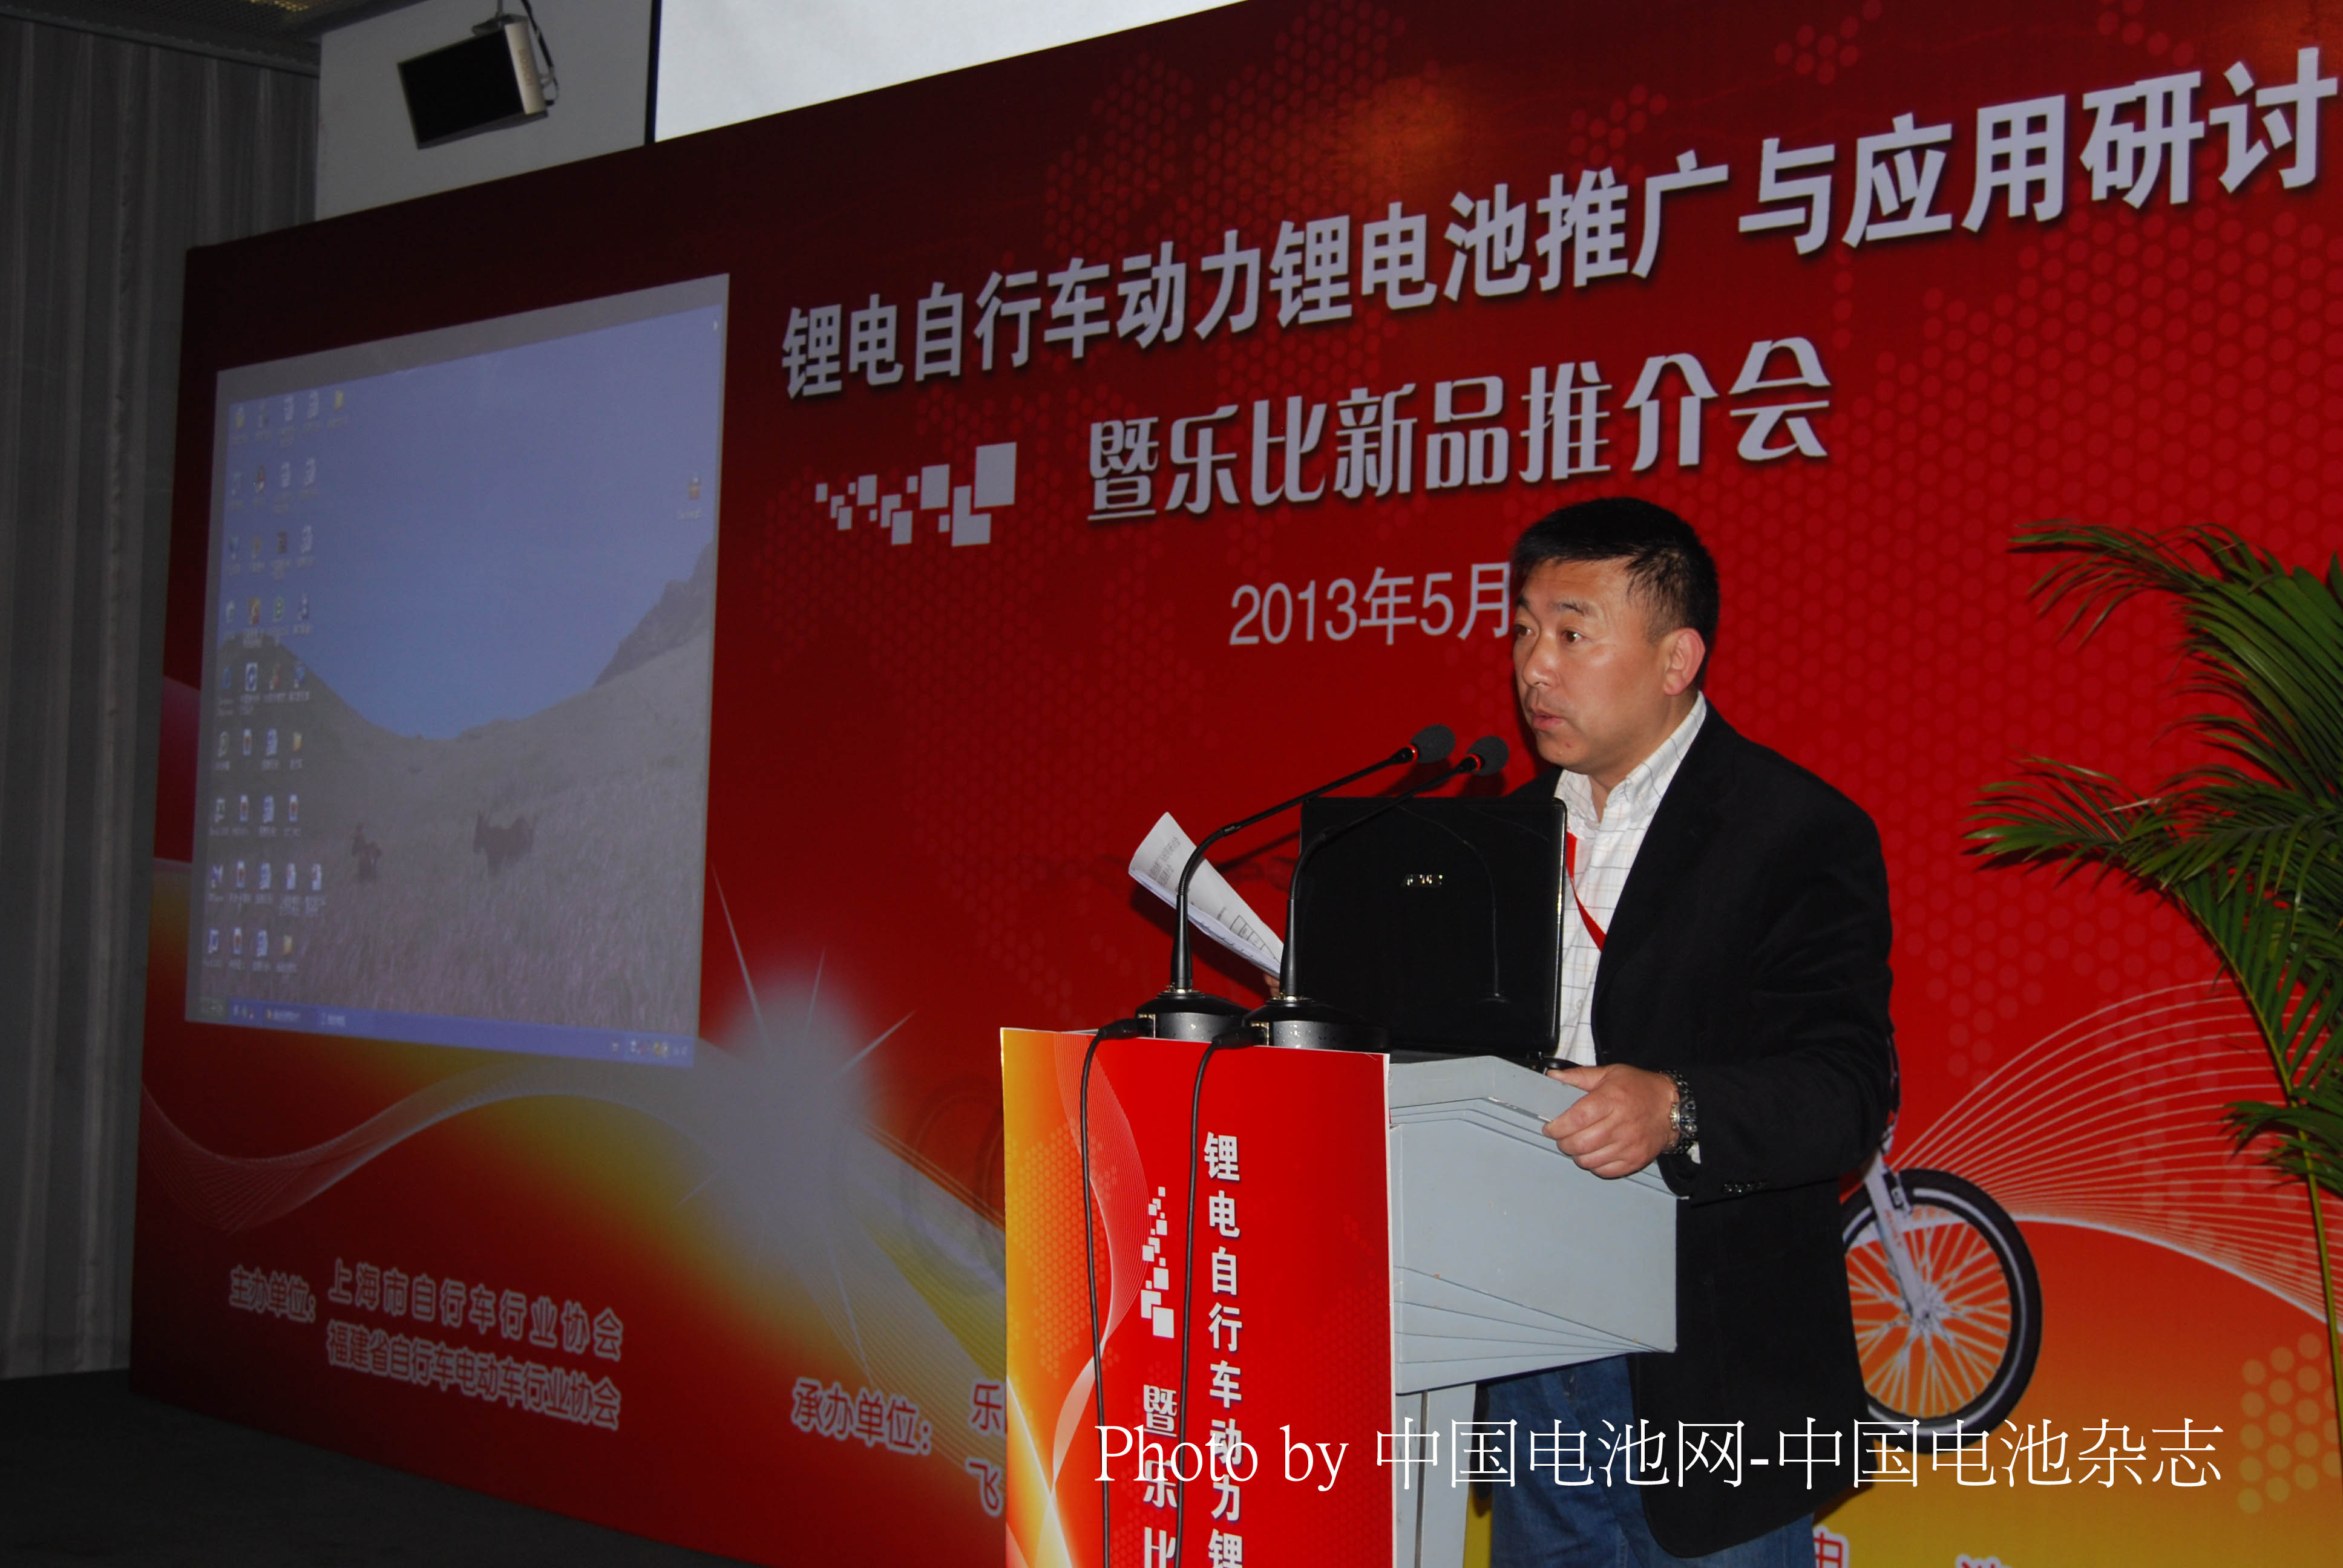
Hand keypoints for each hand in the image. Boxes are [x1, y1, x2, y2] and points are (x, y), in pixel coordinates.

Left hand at [1541, 1064, 1676, 1178]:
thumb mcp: (1610, 1073)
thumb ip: (1579, 1076)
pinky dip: (1594, 1165)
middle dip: (1563, 1142)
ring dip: (1576, 1155)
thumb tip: (1553, 1076)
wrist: (1672, 1106)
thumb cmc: (1640, 1088)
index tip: (1550, 1128)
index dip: (1558, 1126)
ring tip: (1578, 1145)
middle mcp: (1621, 1124)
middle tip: (1562, 1137)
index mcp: (1611, 1099)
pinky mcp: (1635, 1160)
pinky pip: (1605, 1171)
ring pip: (1589, 1160)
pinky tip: (1594, 1153)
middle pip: (1580, 1143)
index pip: (1577, 1118)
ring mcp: (1629, 1145)